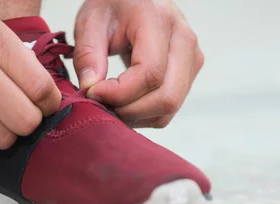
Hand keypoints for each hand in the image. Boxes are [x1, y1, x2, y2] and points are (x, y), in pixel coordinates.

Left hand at [73, 0, 203, 128]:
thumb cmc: (112, 7)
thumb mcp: (90, 21)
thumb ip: (87, 54)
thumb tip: (91, 88)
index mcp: (159, 20)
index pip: (150, 73)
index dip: (119, 93)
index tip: (92, 93)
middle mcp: (184, 40)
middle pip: (167, 97)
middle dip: (129, 110)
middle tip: (101, 104)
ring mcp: (192, 58)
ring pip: (169, 107)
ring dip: (136, 116)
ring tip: (110, 103)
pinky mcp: (189, 73)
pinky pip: (169, 109)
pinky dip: (144, 115)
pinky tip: (124, 102)